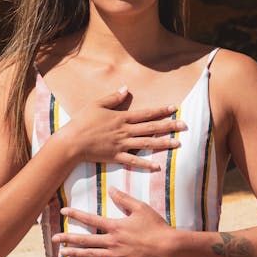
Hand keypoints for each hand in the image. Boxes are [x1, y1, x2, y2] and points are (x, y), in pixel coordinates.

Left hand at [51, 187, 172, 256]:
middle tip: (54, 238)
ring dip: (77, 254)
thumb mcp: (140, 208)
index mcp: (115, 226)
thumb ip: (124, 199)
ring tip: (63, 254)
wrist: (168, 246)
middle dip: (68, 238)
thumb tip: (111, 189)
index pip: (91, 219)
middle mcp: (113, 242)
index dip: (76, 215)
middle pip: (86, 240)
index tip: (63, 212)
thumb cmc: (155, 225)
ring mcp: (117, 256)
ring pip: (92, 255)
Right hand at [57, 86, 185, 170]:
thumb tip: (126, 89)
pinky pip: (134, 161)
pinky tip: (157, 166)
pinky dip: (146, 164)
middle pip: (151, 128)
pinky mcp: (116, 157)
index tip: (174, 108)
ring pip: (147, 144)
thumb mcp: (96, 104)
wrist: (72, 142)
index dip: (161, 111)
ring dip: (163, 143)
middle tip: (185, 125)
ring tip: (178, 143)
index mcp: (121, 118)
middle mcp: (125, 131)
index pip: (146, 113)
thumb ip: (113, 98)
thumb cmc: (82, 121)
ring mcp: (121, 145)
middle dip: (169, 126)